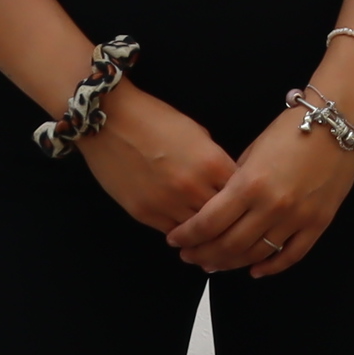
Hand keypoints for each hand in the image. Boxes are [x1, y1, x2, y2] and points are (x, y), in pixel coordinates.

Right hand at [71, 84, 231, 236]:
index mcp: (212, 163)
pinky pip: (172, 233)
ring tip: (211, 236)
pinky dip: (181, 234)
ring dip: (204, 233)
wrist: (109, 119)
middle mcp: (193, 187)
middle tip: (231, 227)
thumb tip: (223, 182)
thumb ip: (213, 160)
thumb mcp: (196, 133)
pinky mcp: (144, 213)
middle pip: (223, 219)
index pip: (242, 194)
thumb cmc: (154, 119)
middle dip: (228, 222)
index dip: (244, 200)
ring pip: (198, 232)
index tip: (244, 203)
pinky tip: (186, 233)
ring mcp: (168, 203)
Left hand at [172, 106, 353, 278]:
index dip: (188, 236)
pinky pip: (291, 255)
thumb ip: (234, 182)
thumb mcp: (253, 151)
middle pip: (229, 245)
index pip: (209, 222)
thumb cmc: (291, 129)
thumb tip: (217, 206)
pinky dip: (271, 267)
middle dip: (203, 254)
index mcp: (250, 184)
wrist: (337, 124)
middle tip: (190, 256)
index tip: (175, 240)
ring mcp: (297, 218)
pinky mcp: (318, 223)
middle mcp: (271, 206)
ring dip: (231, 263)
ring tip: (215, 264)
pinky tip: (254, 270)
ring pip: (256, 254)